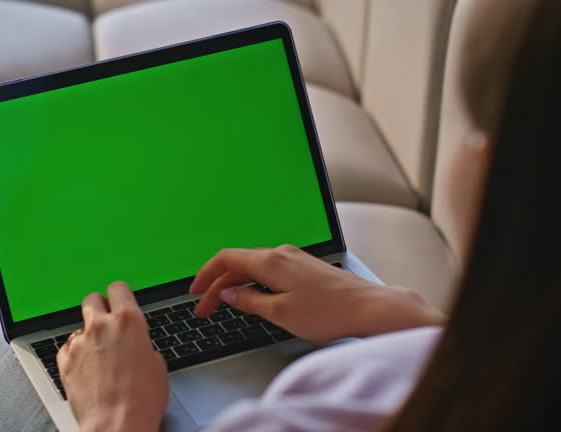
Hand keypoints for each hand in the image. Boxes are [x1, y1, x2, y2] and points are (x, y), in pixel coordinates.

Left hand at [57, 281, 167, 431]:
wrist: (116, 425)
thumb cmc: (142, 401)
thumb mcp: (157, 366)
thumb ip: (143, 345)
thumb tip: (136, 346)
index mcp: (129, 321)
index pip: (118, 288)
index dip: (119, 295)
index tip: (119, 301)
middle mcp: (102, 325)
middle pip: (92, 299)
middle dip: (98, 308)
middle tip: (106, 324)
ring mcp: (80, 342)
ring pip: (80, 327)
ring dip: (88, 338)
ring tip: (99, 361)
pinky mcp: (64, 360)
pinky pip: (68, 349)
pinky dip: (75, 357)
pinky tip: (87, 372)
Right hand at [191, 245, 445, 341]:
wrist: (370, 308)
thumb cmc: (329, 312)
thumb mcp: (279, 312)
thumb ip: (248, 300)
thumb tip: (227, 293)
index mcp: (269, 261)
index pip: (225, 259)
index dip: (204, 275)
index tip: (194, 292)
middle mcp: (280, 253)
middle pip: (238, 263)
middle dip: (217, 285)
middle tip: (205, 309)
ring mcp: (295, 258)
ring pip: (254, 266)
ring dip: (235, 283)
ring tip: (225, 304)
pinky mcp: (306, 267)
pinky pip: (270, 269)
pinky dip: (253, 282)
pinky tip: (255, 296)